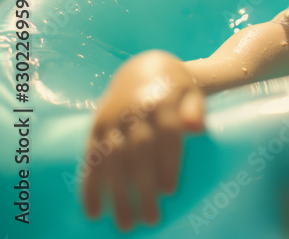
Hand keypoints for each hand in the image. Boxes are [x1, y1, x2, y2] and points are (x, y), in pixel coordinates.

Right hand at [81, 50, 204, 231]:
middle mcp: (133, 111)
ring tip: (125, 224)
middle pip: (137, 152)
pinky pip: (90, 160)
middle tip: (150, 220)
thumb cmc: (177, 88)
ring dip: (116, 195)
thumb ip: (196, 109)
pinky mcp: (96, 129)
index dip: (167, 162)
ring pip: (111, 161)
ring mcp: (111, 120)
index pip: (165, 134)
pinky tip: (93, 212)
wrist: (145, 67)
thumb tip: (197, 128)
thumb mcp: (192, 91)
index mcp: (160, 100)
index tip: (170, 191)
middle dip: (142, 187)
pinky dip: (90, 187)